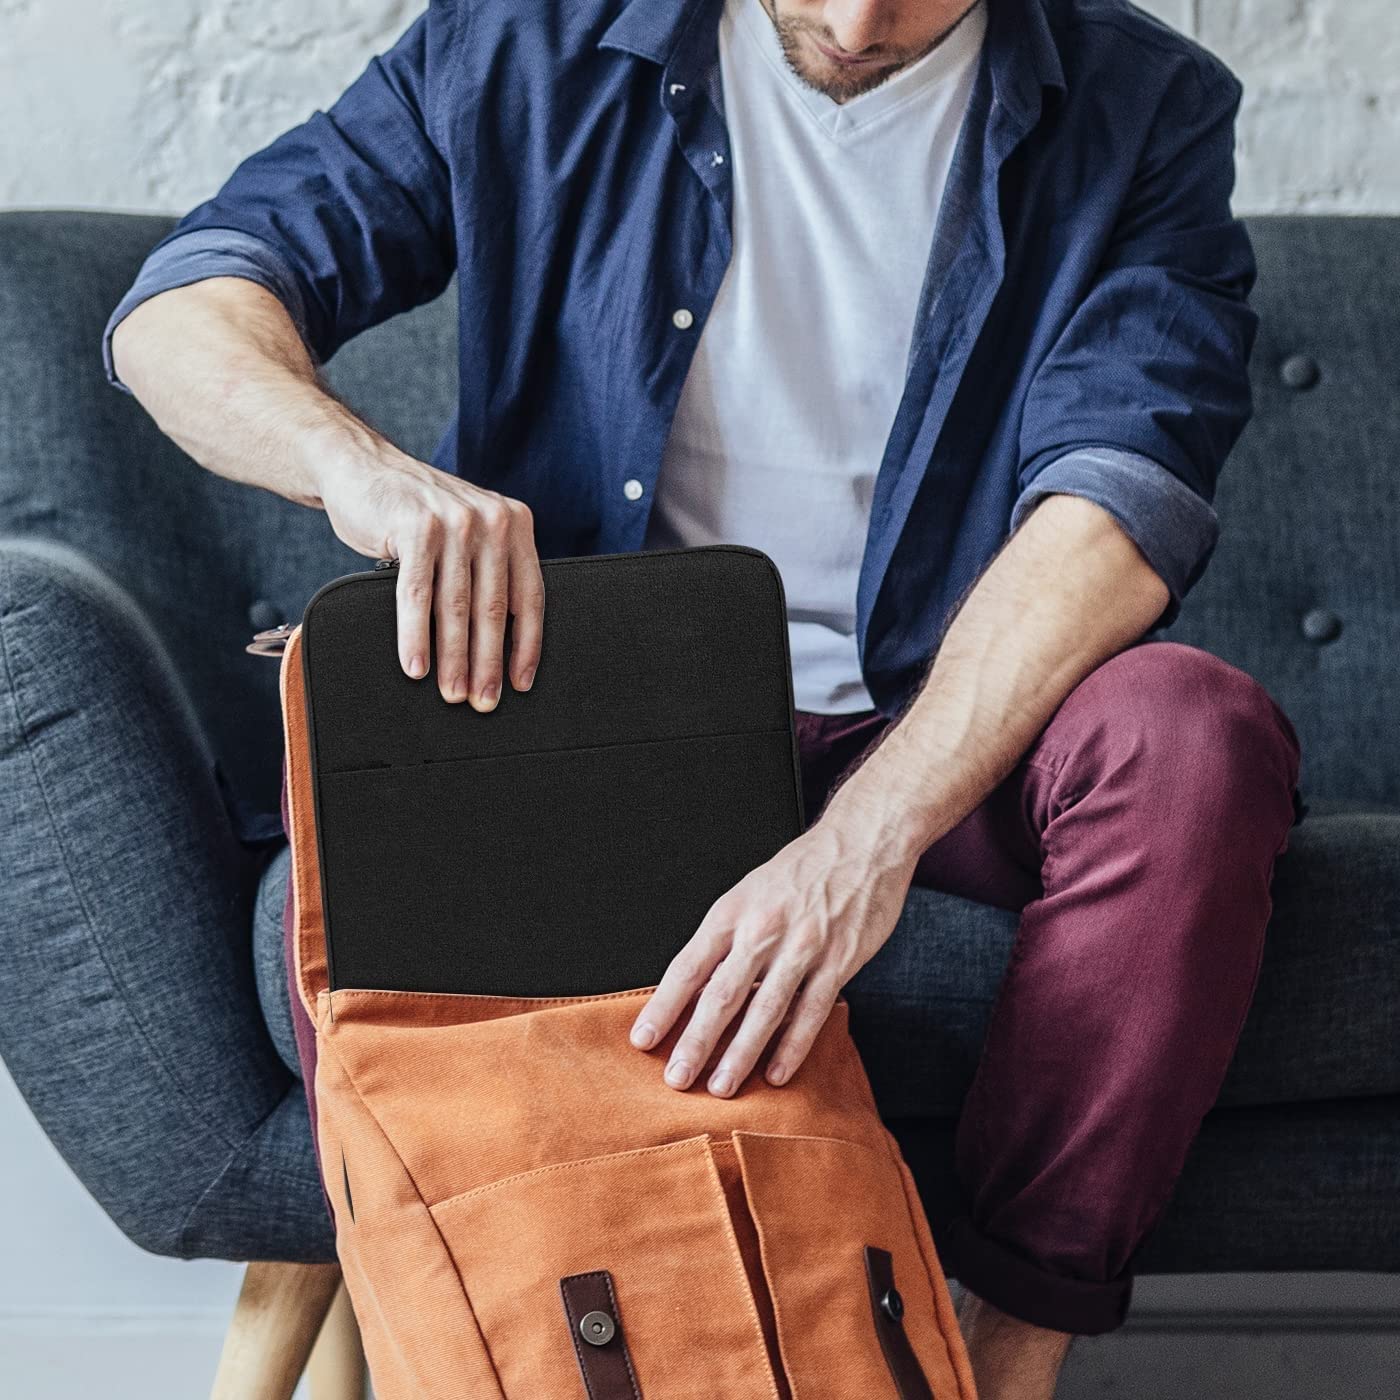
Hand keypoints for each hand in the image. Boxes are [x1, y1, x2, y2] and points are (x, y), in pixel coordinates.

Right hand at [316, 448, 543, 708]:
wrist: (361, 466)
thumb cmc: (415, 513)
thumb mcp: (466, 532)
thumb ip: (489, 568)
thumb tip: (498, 646)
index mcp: (514, 524)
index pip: (529, 596)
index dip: (527, 646)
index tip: (521, 683)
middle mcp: (491, 520)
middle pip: (494, 608)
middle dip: (489, 663)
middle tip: (484, 701)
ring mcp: (454, 522)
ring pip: (457, 606)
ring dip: (454, 658)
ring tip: (452, 693)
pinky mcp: (416, 528)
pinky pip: (417, 595)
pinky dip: (416, 636)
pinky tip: (416, 666)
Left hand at [627, 802, 919, 1095]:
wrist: (862, 842)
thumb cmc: (802, 870)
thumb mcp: (750, 892)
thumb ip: (726, 938)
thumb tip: (695, 988)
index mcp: (733, 911)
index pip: (688, 966)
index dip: (664, 1006)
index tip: (643, 1038)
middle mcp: (763, 929)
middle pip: (721, 995)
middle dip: (696, 1042)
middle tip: (677, 1078)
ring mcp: (802, 946)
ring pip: (764, 1010)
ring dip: (740, 1053)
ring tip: (721, 1086)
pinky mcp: (839, 960)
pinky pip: (811, 1011)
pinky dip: (792, 1046)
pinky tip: (776, 1072)